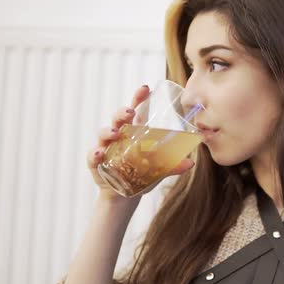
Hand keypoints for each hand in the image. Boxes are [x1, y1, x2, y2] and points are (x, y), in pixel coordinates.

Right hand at [86, 85, 195, 202]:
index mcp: (134, 132)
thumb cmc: (141, 174)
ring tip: (115, 133)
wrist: (123, 194)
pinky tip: (100, 154)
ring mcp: (106, 148)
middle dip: (122, 112)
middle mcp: (118, 136)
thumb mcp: (158, 169)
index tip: (146, 88)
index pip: (135, 111)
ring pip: (103, 134)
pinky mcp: (97, 164)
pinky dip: (95, 154)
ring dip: (108, 131)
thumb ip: (173, 165)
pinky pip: (93, 156)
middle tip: (130, 112)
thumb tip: (191, 163)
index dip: (139, 98)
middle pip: (118, 118)